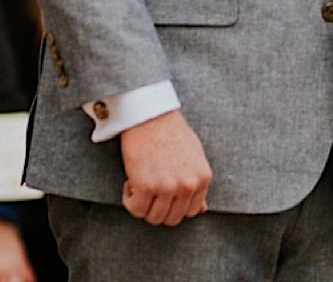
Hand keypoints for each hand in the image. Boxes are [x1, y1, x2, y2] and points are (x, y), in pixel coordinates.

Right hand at [118, 109, 212, 225]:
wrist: (150, 113)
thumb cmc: (170, 131)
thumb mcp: (194, 155)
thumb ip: (198, 183)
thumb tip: (203, 210)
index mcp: (202, 178)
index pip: (191, 212)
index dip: (174, 204)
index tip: (164, 193)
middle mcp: (188, 185)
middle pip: (172, 218)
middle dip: (158, 208)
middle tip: (149, 191)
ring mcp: (167, 187)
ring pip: (154, 217)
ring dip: (143, 205)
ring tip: (140, 184)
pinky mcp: (146, 185)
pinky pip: (135, 209)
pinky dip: (129, 200)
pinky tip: (130, 182)